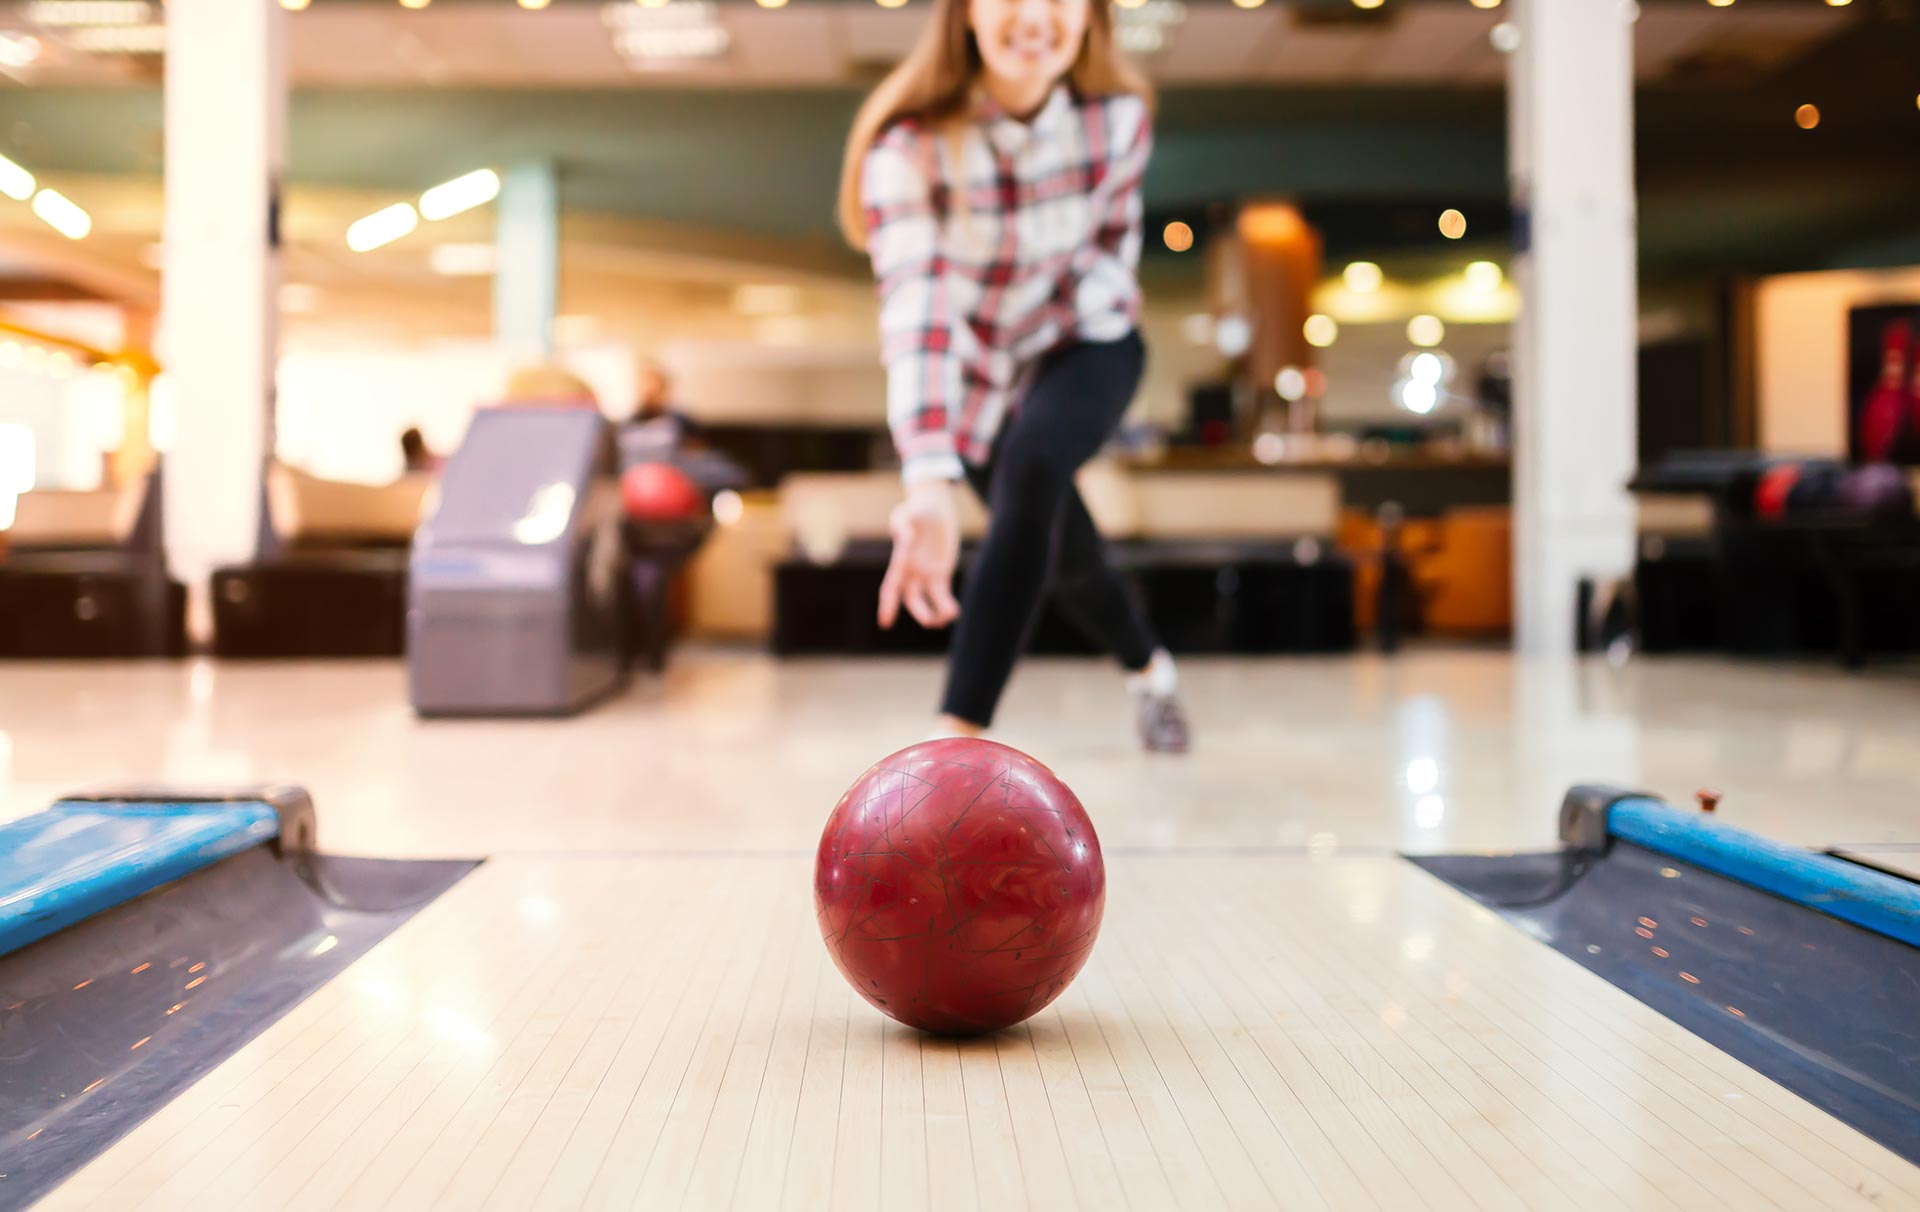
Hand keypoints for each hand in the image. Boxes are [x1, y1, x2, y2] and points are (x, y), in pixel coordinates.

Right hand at [878, 480, 961, 628]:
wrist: (933, 507)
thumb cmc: (916, 510)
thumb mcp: (907, 514)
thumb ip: (903, 526)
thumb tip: (905, 539)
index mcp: (901, 560)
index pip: (891, 587)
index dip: (888, 604)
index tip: (885, 622)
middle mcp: (911, 571)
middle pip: (912, 598)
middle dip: (919, 611)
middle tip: (929, 621)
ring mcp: (925, 573)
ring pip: (928, 600)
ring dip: (936, 612)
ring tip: (948, 615)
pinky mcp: (940, 572)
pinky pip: (942, 593)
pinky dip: (947, 604)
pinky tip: (954, 612)